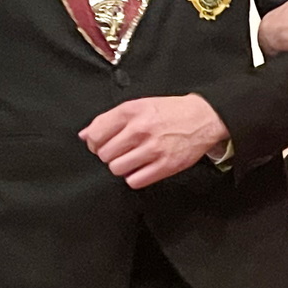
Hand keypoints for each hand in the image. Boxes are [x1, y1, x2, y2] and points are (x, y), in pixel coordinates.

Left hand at [80, 94, 229, 188]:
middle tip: (121, 151)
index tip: (102, 144)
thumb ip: (110, 119)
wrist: (203, 118)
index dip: (94, 143)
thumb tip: (85, 135)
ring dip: (122, 167)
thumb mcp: (138, 106)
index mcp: (131, 112)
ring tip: (132, 160)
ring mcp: (154, 148)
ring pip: (117, 169)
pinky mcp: (166, 165)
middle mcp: (141, 129)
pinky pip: (135, 181)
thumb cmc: (170, 112)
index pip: (95, 134)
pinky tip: (142, 168)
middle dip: (109, 155)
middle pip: (105, 154)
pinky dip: (135, 177)